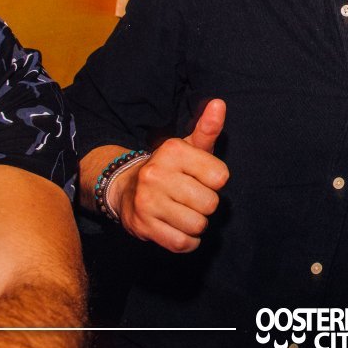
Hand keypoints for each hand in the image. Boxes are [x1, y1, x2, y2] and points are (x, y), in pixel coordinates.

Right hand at [109, 99, 229, 251]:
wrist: (126, 188)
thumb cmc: (170, 167)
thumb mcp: (188, 146)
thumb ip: (208, 128)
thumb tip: (219, 104)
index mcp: (172, 151)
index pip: (221, 177)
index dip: (216, 180)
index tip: (202, 177)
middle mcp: (156, 174)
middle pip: (210, 203)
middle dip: (206, 204)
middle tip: (192, 197)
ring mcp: (147, 202)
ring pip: (197, 225)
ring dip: (197, 223)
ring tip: (184, 211)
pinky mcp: (143, 226)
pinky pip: (182, 243)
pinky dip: (188, 241)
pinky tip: (180, 228)